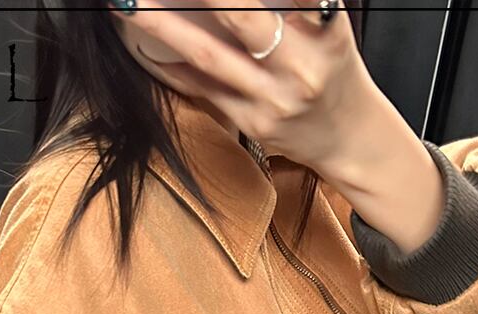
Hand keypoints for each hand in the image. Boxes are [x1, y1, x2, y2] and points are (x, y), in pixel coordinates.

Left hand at [108, 0, 377, 173]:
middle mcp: (300, 66)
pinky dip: (169, 65)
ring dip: (163, 26)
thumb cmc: (334, 67)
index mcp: (324, 32)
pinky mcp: (252, 122)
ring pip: (208, 55)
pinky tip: (141, 44)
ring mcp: (272, 100)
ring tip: (128, 4)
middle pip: (241, 17)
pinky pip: (201, 88)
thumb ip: (296, 2)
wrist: (349, 137)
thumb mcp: (329, 25)